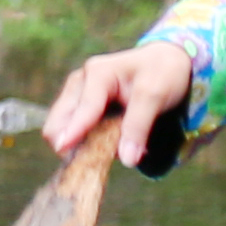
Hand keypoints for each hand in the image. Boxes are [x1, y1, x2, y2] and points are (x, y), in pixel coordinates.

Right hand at [38, 38, 195, 175]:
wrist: (166, 62)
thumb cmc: (162, 73)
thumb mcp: (155, 95)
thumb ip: (139, 126)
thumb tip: (126, 159)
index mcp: (98, 73)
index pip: (84, 107)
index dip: (74, 130)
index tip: (62, 150)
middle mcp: (81, 82)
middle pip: (60, 118)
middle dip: (70, 141)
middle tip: (90, 163)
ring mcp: (78, 93)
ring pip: (61, 125)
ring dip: (76, 144)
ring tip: (102, 154)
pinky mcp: (80, 105)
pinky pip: (72, 129)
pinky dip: (82, 142)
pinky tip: (101, 146)